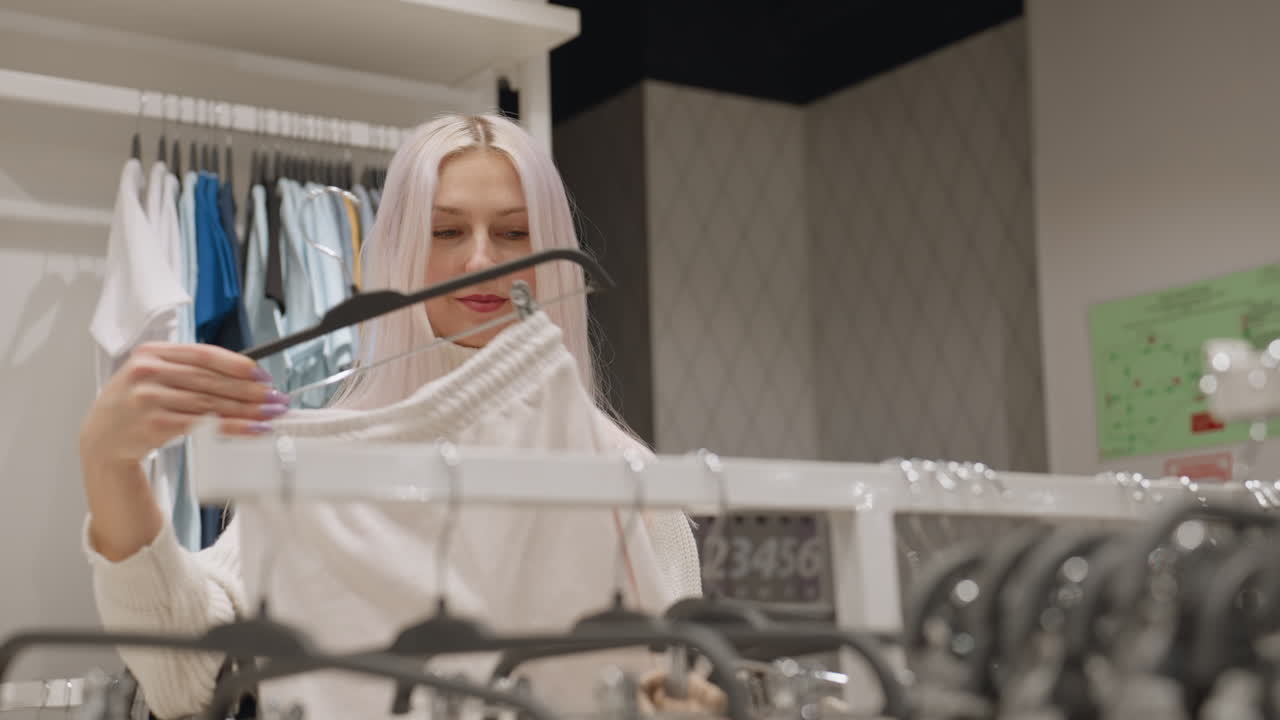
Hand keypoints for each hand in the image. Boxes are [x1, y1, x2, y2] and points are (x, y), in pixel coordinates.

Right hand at [80, 342, 285, 468]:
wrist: (102, 436)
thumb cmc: (135, 403)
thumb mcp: (153, 374)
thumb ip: (189, 370)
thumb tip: (244, 376)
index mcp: (152, 353)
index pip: (204, 354)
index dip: (237, 364)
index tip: (262, 374)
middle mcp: (149, 372)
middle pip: (211, 380)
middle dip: (250, 390)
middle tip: (277, 397)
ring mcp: (149, 399)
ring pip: (211, 403)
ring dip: (248, 410)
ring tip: (272, 414)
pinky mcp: (154, 425)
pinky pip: (203, 425)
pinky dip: (232, 428)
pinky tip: (252, 429)